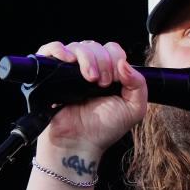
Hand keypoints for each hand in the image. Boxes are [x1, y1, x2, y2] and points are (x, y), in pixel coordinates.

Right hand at [34, 40, 146, 156]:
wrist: (79, 144)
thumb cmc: (105, 129)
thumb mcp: (134, 108)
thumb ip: (139, 84)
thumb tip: (124, 63)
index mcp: (108, 73)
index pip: (112, 49)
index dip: (115, 60)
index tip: (114, 82)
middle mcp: (88, 68)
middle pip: (95, 46)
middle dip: (103, 62)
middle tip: (101, 84)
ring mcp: (69, 70)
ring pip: (77, 46)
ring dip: (86, 59)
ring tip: (88, 81)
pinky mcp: (50, 73)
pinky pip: (50, 49)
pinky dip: (58, 49)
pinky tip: (67, 60)